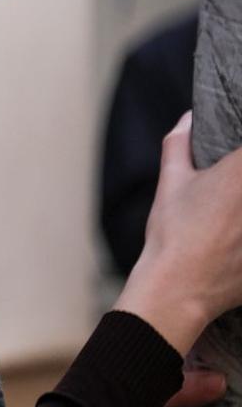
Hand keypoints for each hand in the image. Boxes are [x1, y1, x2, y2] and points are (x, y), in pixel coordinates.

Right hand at [117, 112, 241, 352]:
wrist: (179, 288)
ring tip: (232, 217)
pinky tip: (238, 236)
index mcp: (239, 174)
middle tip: (229, 196)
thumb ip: (178, 144)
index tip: (233, 163)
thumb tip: (188, 118)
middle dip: (239, 180)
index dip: (240, 149)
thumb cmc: (172, 233)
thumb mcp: (171, 183)